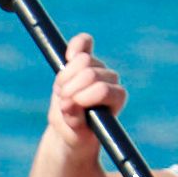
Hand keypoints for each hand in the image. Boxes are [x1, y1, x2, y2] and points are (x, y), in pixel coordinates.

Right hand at [47, 31, 125, 149]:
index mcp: (116, 98)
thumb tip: (69, 104)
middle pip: (90, 73)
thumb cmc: (76, 133)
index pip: (103, 89)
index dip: (84, 95)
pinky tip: (68, 56)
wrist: (69, 127)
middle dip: (71, 88)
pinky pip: (84, 42)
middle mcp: (110, 80)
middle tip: (62, 101)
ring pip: (83, 60)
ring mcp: (98, 66)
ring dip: (65, 77)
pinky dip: (75, 46)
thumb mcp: (74, 133)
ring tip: (61, 92)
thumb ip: (74, 121)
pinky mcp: (84, 57)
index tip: (70, 106)